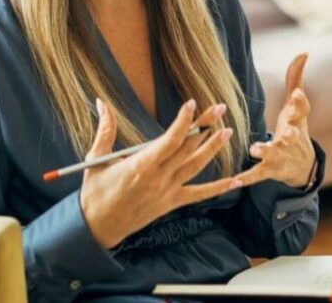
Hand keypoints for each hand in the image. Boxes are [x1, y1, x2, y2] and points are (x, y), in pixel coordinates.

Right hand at [78, 97, 239, 248]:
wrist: (97, 229)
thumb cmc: (95, 193)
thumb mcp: (96, 159)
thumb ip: (105, 129)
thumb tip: (101, 101)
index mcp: (140, 165)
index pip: (169, 140)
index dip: (183, 121)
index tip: (192, 104)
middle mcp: (158, 178)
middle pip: (187, 148)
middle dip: (205, 127)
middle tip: (220, 108)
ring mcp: (167, 191)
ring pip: (195, 166)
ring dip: (213, 149)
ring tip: (228, 132)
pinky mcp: (170, 203)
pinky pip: (198, 195)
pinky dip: (218, 188)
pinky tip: (236, 181)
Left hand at [234, 53, 315, 188]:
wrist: (301, 167)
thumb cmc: (295, 128)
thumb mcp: (297, 105)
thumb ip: (296, 78)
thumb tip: (304, 51)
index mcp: (297, 122)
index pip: (302, 111)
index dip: (301, 102)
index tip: (298, 94)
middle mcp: (291, 140)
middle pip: (292, 136)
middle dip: (290, 135)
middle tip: (286, 132)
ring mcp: (280, 156)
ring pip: (273, 154)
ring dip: (265, 151)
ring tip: (255, 148)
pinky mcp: (268, 170)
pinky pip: (257, 175)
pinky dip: (247, 178)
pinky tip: (235, 180)